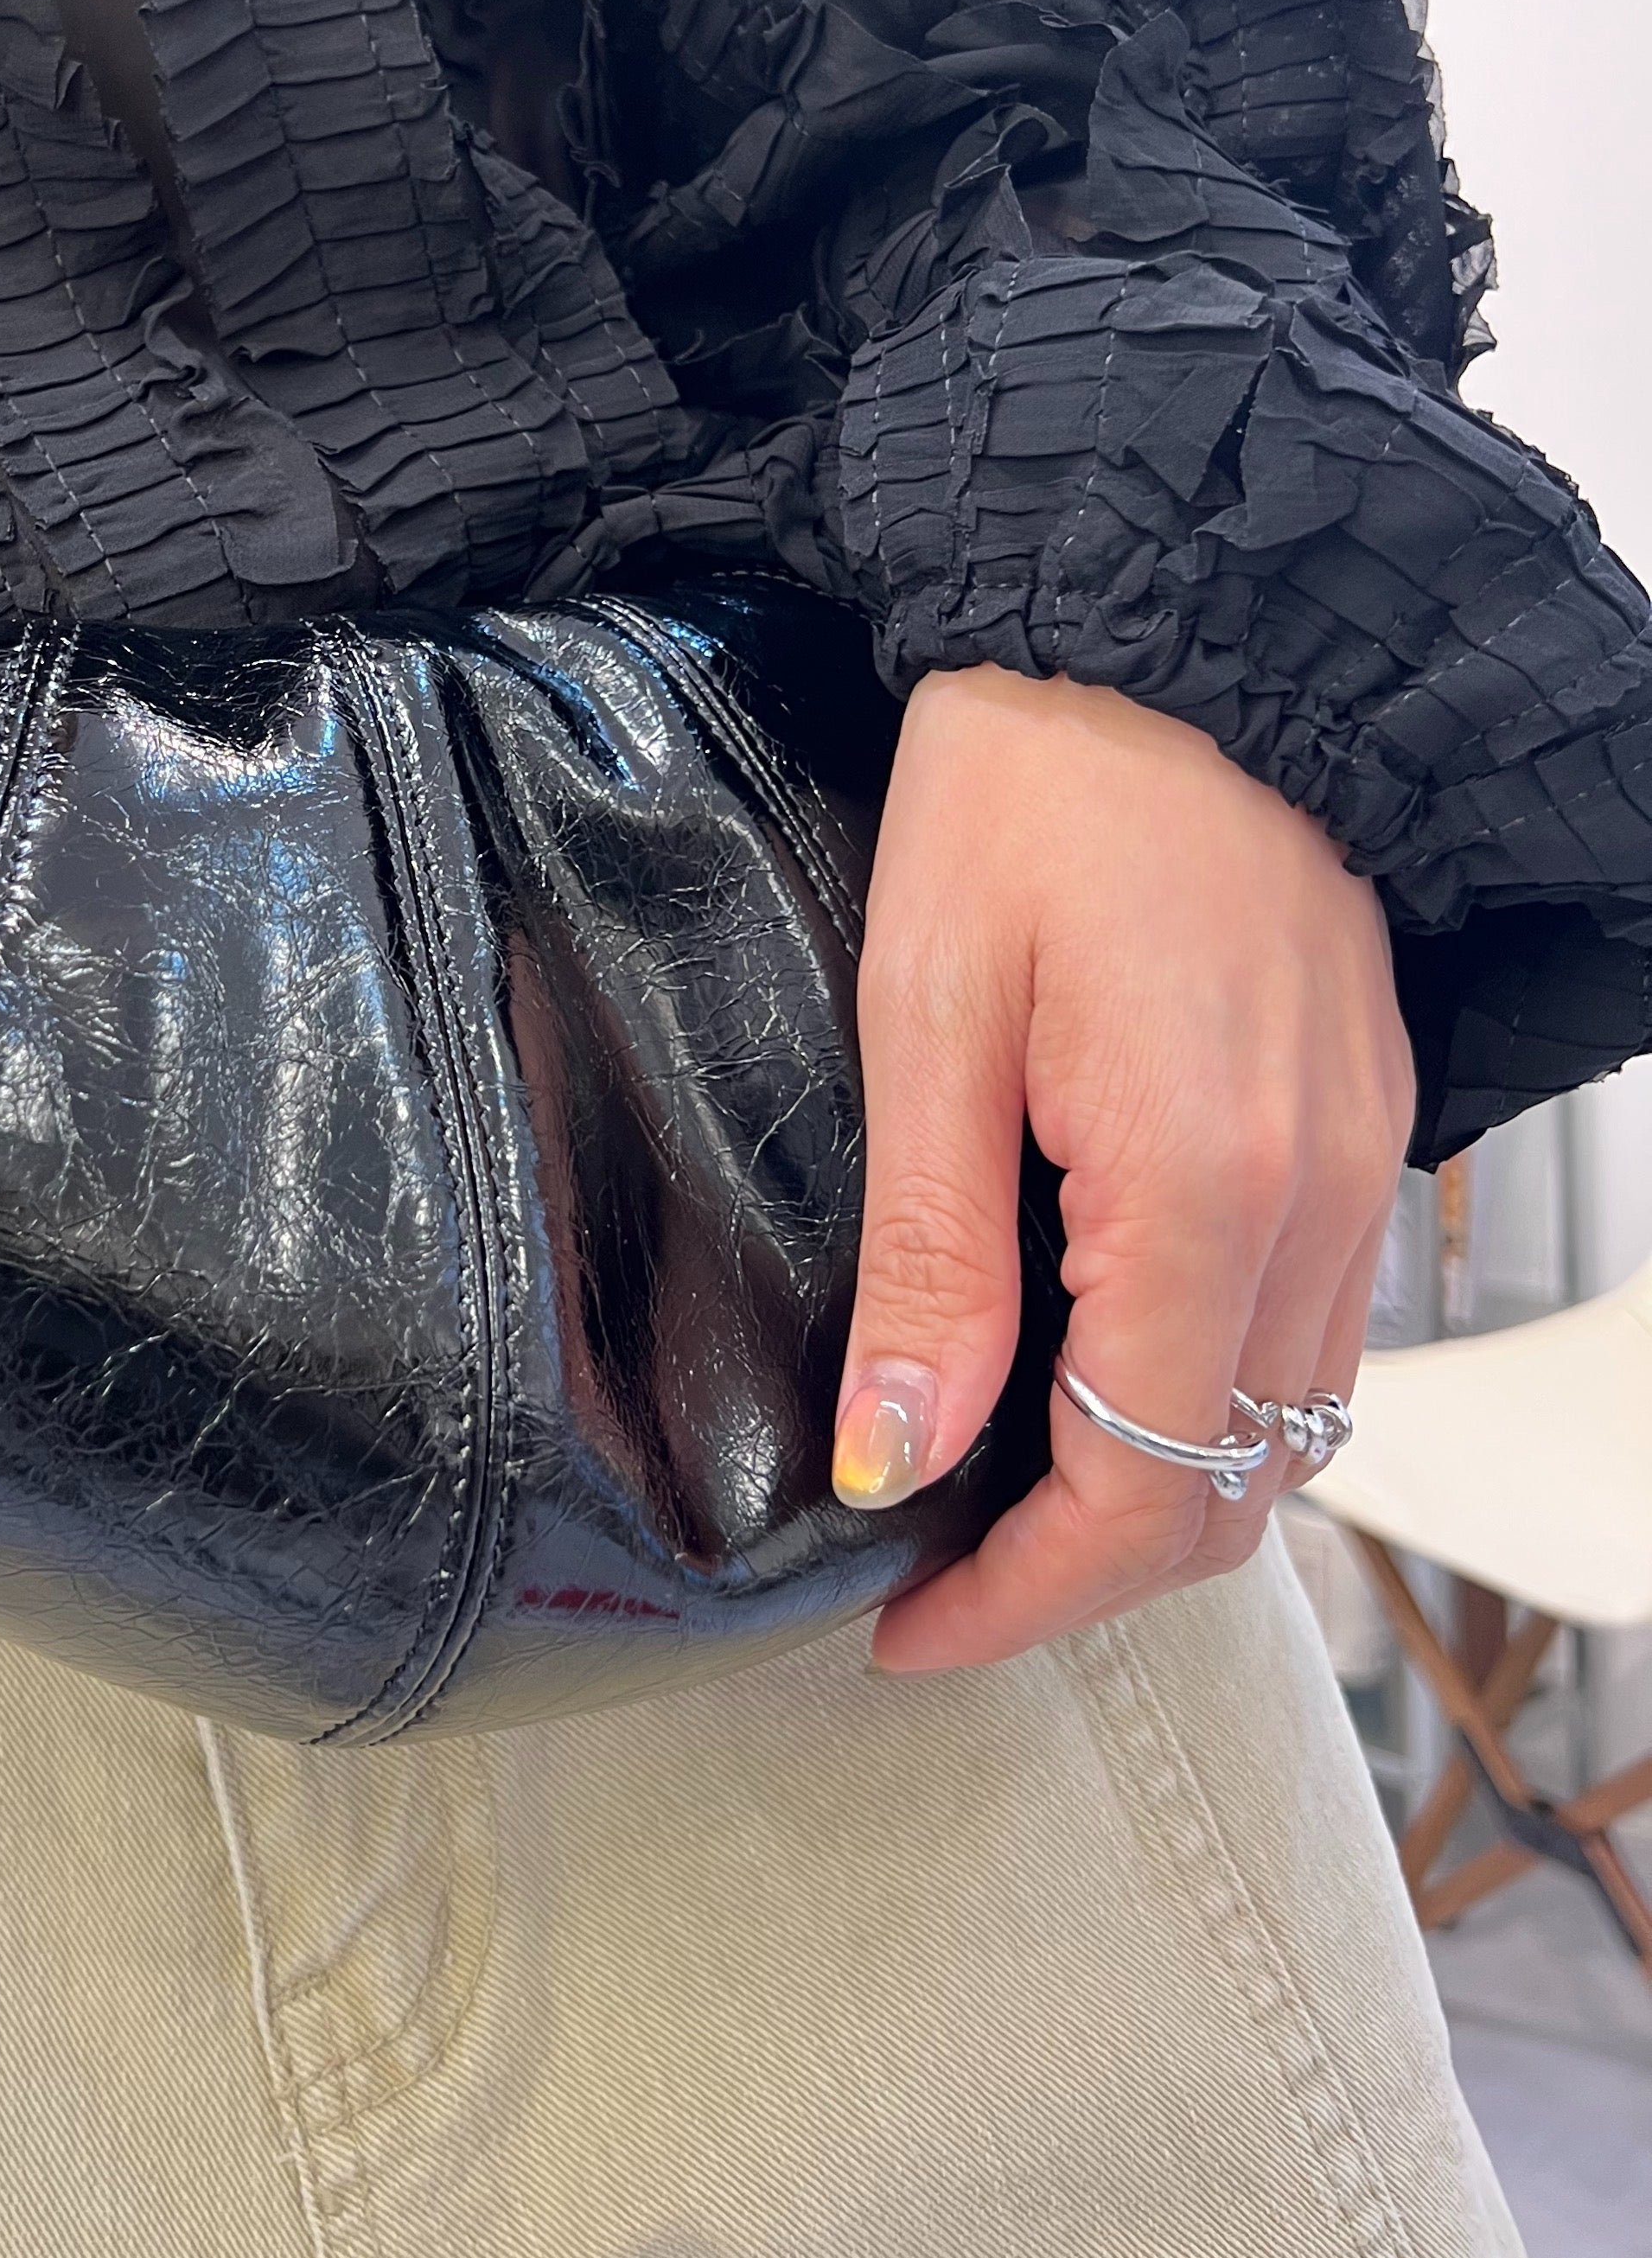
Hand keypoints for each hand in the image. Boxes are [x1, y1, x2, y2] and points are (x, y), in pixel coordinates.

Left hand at [832, 663, 1414, 1672]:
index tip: (902, 1627)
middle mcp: (1322, 1199)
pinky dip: (1214, 1395)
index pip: (1137, 1488)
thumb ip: (927, 1257)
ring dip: (1158, 1495)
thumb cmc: (1031, 786)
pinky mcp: (1363, 1120)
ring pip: (1290, 1422)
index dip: (1016, 1596)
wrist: (1164, 630)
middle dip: (1086, 1573)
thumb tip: (893, 1456)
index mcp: (1208, 1186)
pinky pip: (1312, 1325)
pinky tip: (1095, 1374)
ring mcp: (1365, 1163)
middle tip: (935, 1580)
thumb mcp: (929, 1013)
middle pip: (1233, 1489)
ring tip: (1000, 1496)